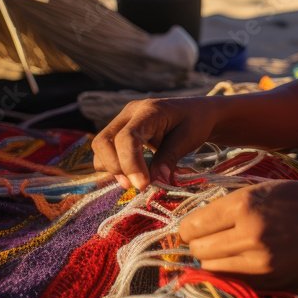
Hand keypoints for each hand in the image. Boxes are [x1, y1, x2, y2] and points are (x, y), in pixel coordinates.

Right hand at [91, 97, 219, 188]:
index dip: (130, 164)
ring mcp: (122, 121)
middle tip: (138, 186)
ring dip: (114, 168)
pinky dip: (115, 166)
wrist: (197, 113)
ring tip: (137, 181)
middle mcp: (130, 113)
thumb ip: (169, 157)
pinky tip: (133, 173)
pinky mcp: (120, 132)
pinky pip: (105, 152)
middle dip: (117, 168)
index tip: (143, 185)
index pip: (127, 137)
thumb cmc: (196, 122)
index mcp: (149, 111)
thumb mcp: (189, 138)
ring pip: (100, 147)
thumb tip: (156, 180)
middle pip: (104, 142)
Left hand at [177, 180, 297, 288]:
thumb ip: (232, 205)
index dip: (187, 229)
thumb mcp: (268, 190)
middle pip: (198, 250)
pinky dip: (231, 276)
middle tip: (207, 243)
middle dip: (197, 248)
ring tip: (225, 254)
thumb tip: (196, 223)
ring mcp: (261, 261)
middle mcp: (250, 232)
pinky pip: (234, 283)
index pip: (193, 225)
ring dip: (213, 263)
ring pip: (212, 270)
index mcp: (246, 204)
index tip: (190, 231)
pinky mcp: (272, 281)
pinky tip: (241, 264)